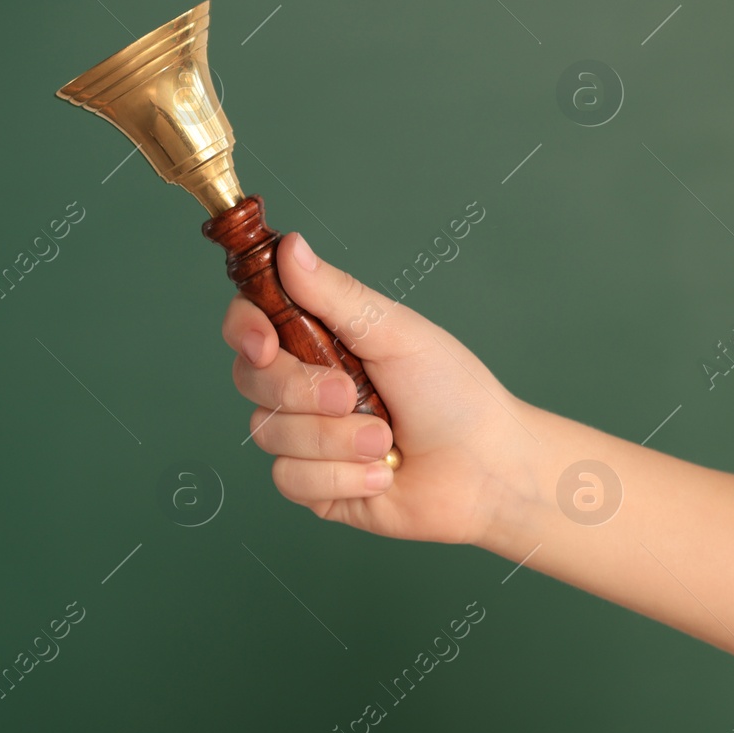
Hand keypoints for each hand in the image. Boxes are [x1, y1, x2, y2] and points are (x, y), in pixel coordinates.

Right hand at [223, 232, 546, 545]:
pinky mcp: (313, 486)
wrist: (489, 470)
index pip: (249, 323)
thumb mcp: (395, 333)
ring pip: (269, 433)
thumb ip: (335, 295)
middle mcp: (302, 387)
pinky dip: (342, 477)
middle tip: (351, 395)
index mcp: (317, 341)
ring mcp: (304, 438)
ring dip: (335, 440)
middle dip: (301, 391)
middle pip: (249, 379)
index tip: (265, 343)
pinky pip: (290, 479)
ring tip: (385, 441)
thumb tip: (290, 246)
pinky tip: (381, 474)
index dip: (244, 329)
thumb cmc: (454, 394)